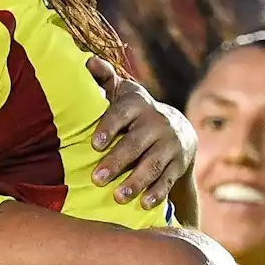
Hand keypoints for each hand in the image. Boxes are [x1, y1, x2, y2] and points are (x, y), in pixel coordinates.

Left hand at [86, 56, 196, 209]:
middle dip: (117, 161)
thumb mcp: (123, 94)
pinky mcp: (178, 165)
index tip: (94, 144)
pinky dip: (156, 193)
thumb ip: (104, 80)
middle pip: (136, 144)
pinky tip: (144, 204)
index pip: (122, 113)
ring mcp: (170, 145)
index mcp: (139, 105)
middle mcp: (157, 123)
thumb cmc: (135, 113)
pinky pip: (167, 180)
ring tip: (118, 196)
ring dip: (135, 182)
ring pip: (152, 165)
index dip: (109, 127)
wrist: (178, 129)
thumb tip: (86, 61)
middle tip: (97, 178)